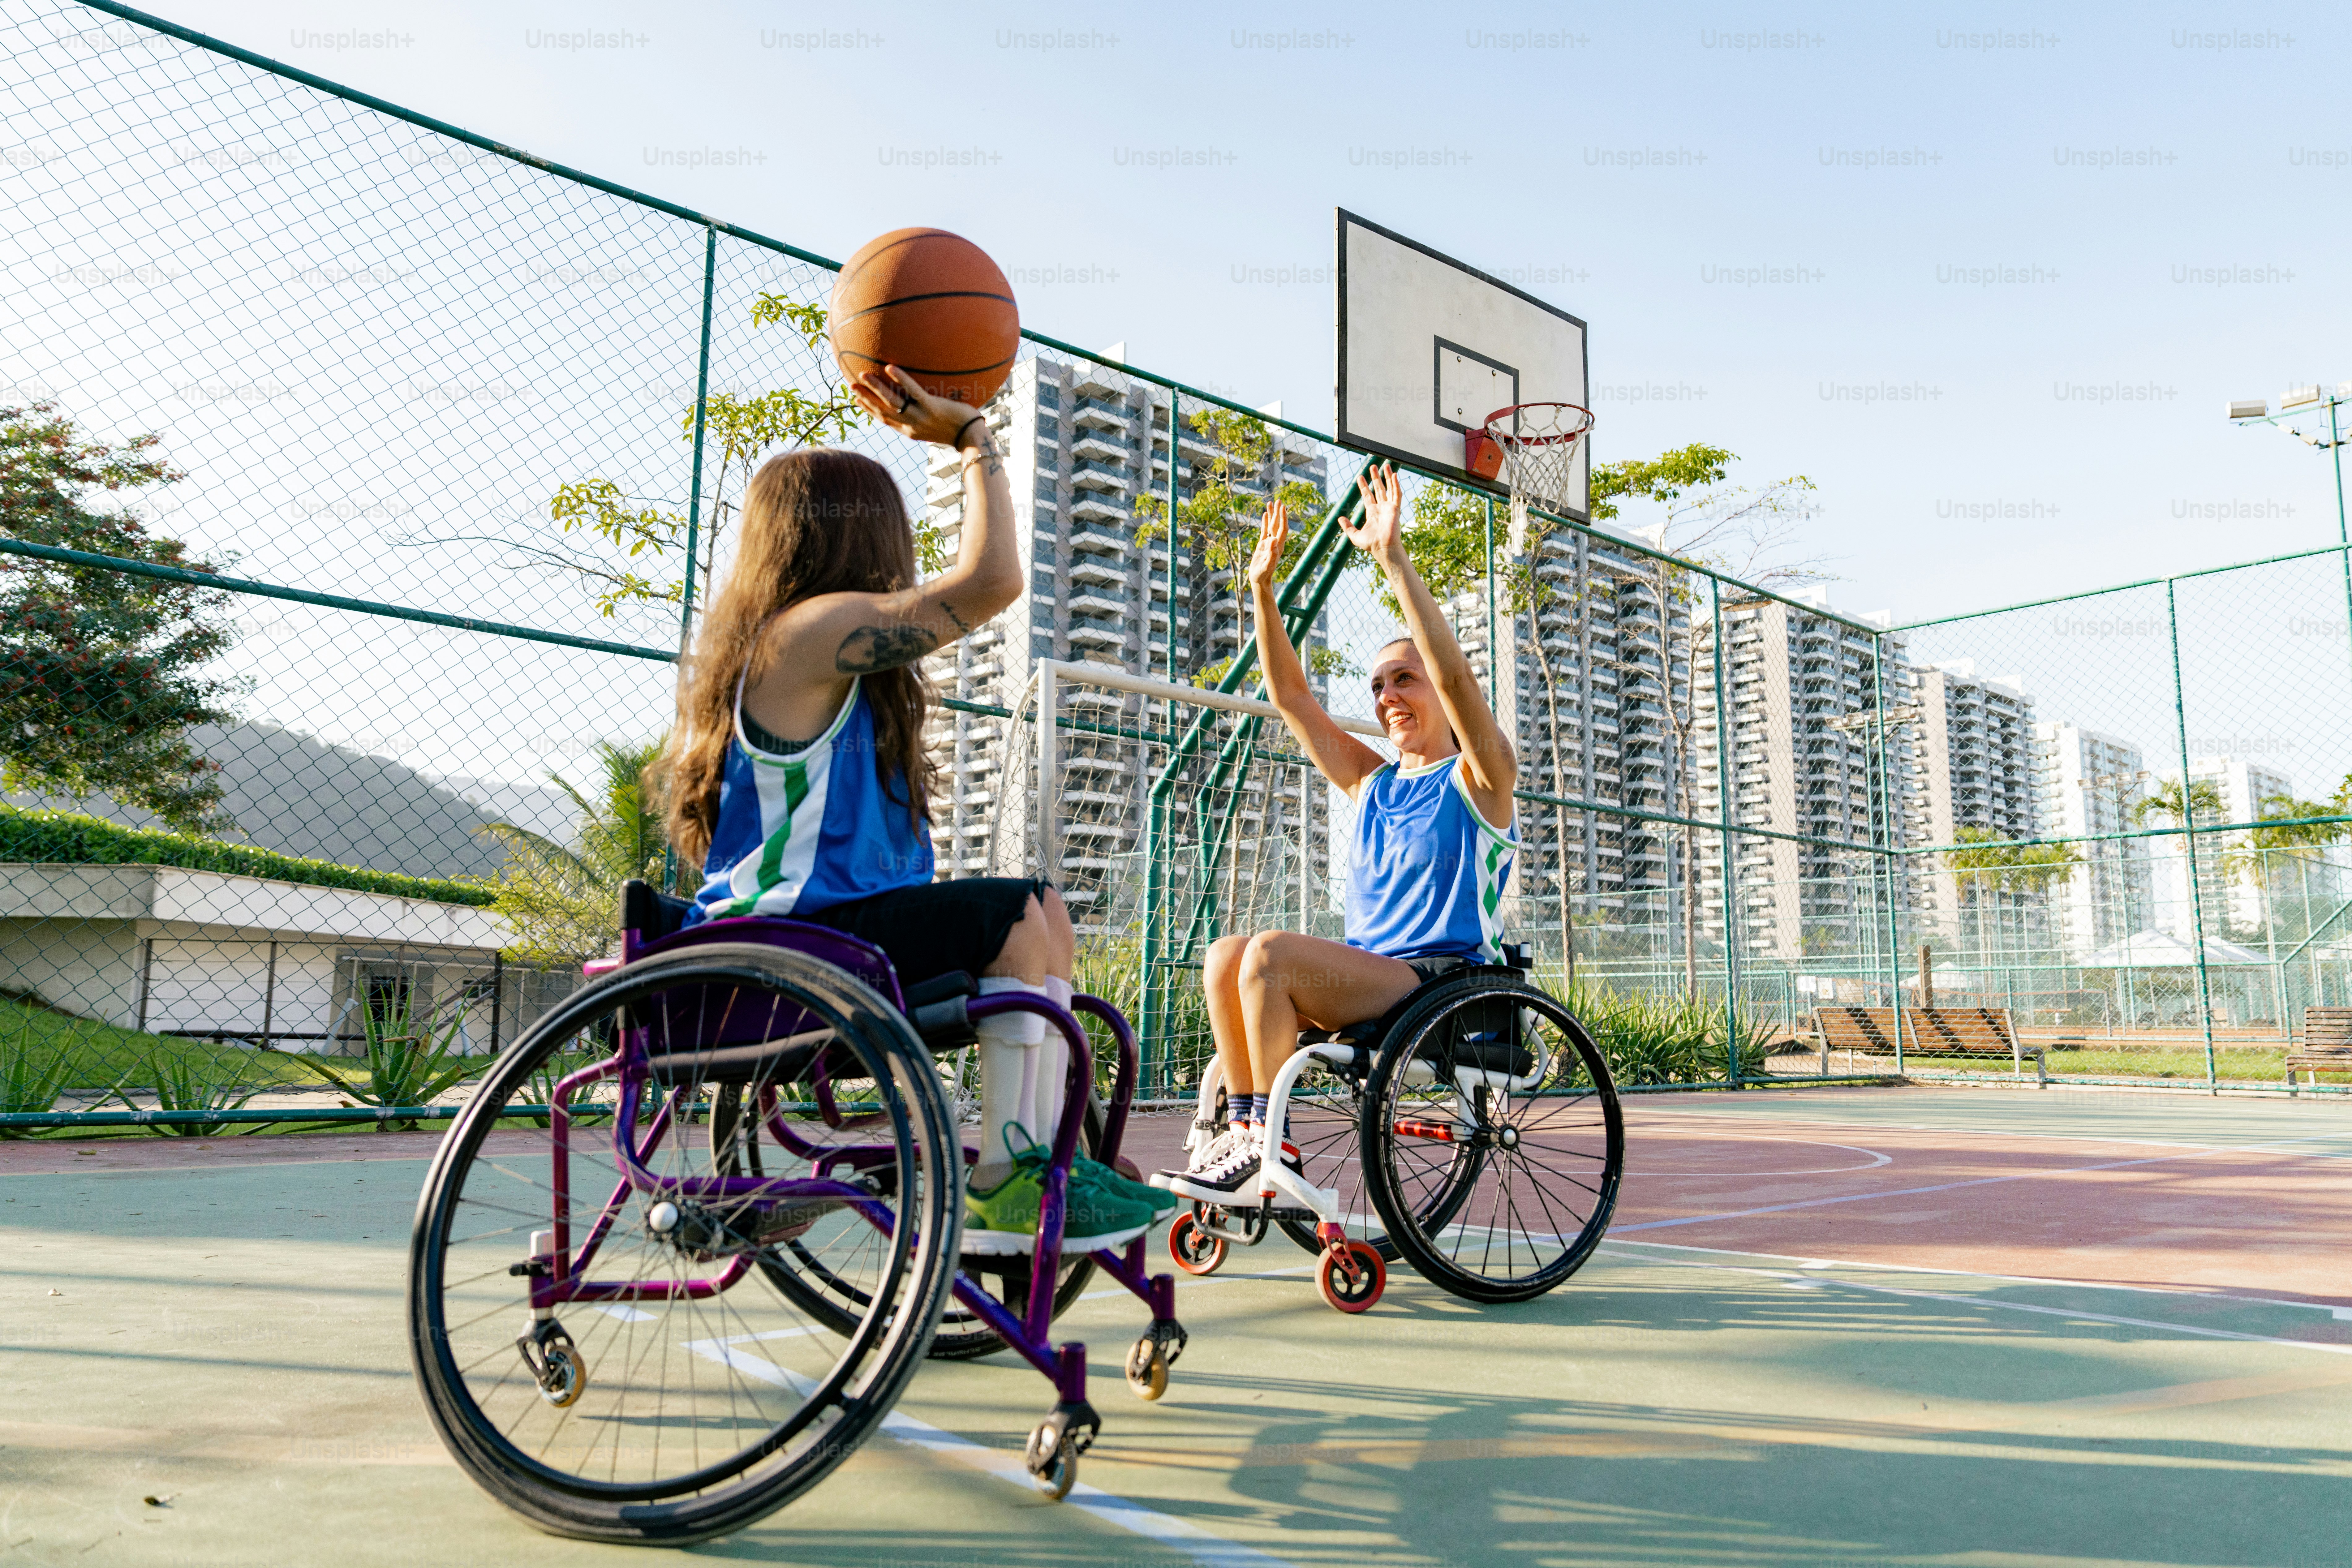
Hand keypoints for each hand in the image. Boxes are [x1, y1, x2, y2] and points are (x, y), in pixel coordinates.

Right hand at [850, 365, 983, 447]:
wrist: (973, 438)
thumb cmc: (960, 431)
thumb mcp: (937, 427)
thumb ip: (926, 417)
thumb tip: (923, 405)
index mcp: (910, 432)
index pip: (885, 420)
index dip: (870, 410)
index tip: (858, 401)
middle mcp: (911, 426)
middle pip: (882, 411)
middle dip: (865, 399)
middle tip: (851, 386)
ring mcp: (920, 417)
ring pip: (891, 401)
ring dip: (875, 388)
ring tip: (862, 375)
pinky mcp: (931, 407)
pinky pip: (912, 391)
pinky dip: (900, 378)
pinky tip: (889, 367)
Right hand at [1246, 498, 1288, 594]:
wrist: (1259, 580)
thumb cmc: (1263, 575)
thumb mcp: (1267, 566)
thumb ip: (1271, 553)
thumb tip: (1274, 539)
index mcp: (1278, 546)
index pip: (1282, 529)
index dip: (1283, 518)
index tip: (1282, 507)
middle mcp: (1275, 543)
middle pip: (1278, 524)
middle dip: (1279, 512)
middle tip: (1279, 500)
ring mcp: (1269, 543)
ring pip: (1271, 525)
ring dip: (1272, 514)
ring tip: (1271, 502)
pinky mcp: (1262, 545)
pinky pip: (1264, 530)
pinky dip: (1265, 522)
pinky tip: (1265, 514)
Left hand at [1339, 460, 1404, 566]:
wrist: (1383, 548)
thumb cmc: (1371, 544)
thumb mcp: (1354, 535)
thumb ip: (1347, 526)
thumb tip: (1339, 518)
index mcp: (1372, 513)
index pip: (1368, 496)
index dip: (1364, 486)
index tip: (1360, 477)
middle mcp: (1381, 508)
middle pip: (1379, 489)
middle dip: (1376, 478)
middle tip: (1372, 467)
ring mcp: (1389, 508)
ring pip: (1389, 488)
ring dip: (1387, 477)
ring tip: (1385, 465)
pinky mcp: (1395, 509)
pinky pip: (1397, 494)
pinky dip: (1396, 484)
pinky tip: (1394, 475)